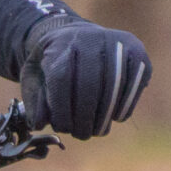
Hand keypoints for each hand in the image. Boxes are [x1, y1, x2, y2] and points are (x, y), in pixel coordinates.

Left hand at [20, 16, 150, 138]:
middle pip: (89, 83)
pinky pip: (136, 81)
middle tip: (82, 135)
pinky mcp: (136, 49)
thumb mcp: (35, 76)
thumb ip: (33, 101)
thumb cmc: (54, 64)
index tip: (62, 128)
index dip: (62, 108)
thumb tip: (39, 124)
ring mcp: (116, 41)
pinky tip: (116, 116)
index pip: (61, 78)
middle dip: (85, 116)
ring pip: (114, 84)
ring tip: (98, 130)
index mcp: (60, 43)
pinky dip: (126, 104)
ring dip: (106, 114)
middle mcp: (90, 38)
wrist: (77, 36)